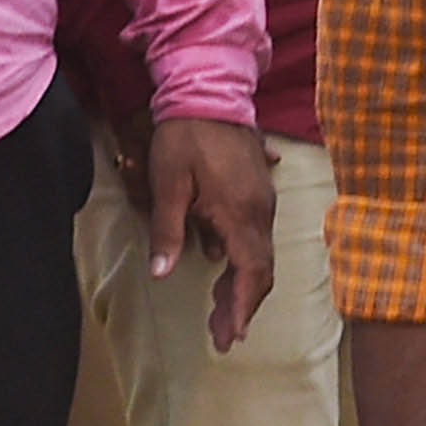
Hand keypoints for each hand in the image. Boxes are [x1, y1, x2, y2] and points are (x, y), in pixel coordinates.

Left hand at [141, 116, 279, 351]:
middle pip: (259, 270)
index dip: (242, 308)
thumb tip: (162, 274)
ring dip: (240, 284)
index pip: (251, 273)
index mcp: (240, 213)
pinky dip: (240, 258)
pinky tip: (218, 264)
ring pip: (258, 253)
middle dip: (241, 305)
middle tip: (222, 335)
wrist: (209, 89)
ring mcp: (262, 199)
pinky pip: (254, 234)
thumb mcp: (168, 184)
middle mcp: (260, 210)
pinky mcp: (257, 189)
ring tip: (220, 311)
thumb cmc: (185, 135)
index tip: (231, 335)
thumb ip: (168, 231)